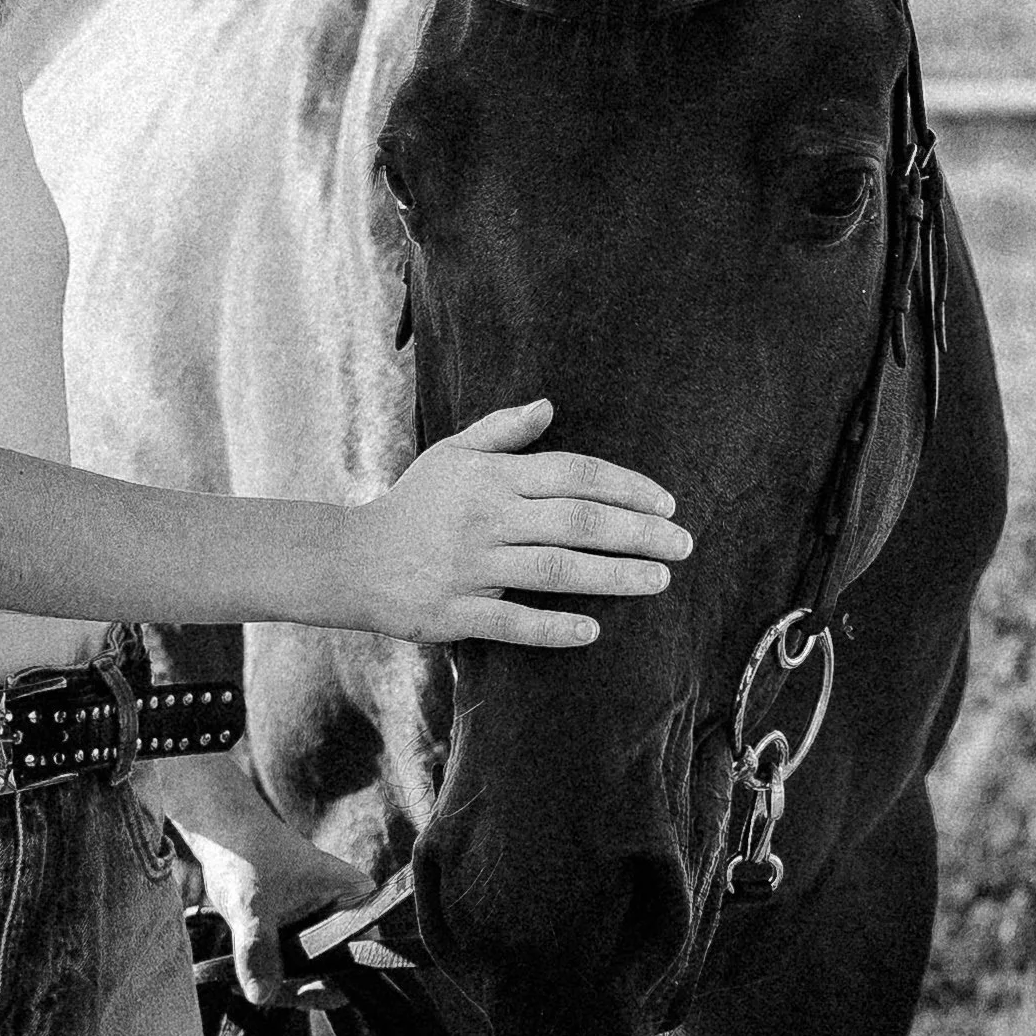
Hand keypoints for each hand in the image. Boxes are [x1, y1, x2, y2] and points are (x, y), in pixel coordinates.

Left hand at [145, 751, 369, 1005]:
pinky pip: (293, 966)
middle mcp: (345, 915)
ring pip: (311, 974)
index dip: (334, 983)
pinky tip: (245, 976)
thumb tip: (262, 996)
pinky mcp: (298, 932)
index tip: (299, 993)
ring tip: (248, 979)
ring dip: (283, 984)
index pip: (360, 958)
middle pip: (336, 972)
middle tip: (264, 991)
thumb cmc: (248, 852)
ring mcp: (321, 925)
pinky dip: (272, 974)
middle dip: (302, 988)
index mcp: (355, 899)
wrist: (223, 832)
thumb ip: (259, 950)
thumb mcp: (253, 904)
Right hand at [347, 397, 689, 649]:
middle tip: (684, 545)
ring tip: (659, 581)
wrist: (351, 560)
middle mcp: (485, 518)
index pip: (572, 474)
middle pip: (576, 521)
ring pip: (555, 570)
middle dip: (638, 533)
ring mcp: (470, 567)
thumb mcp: (451, 455)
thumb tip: (550, 405)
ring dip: (613, 576)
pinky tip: (593, 630)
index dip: (625, 486)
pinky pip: (512, 621)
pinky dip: (553, 627)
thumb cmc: (413, 504)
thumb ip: (502, 430)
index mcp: (491, 477)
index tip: (666, 504)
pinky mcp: (454, 611)